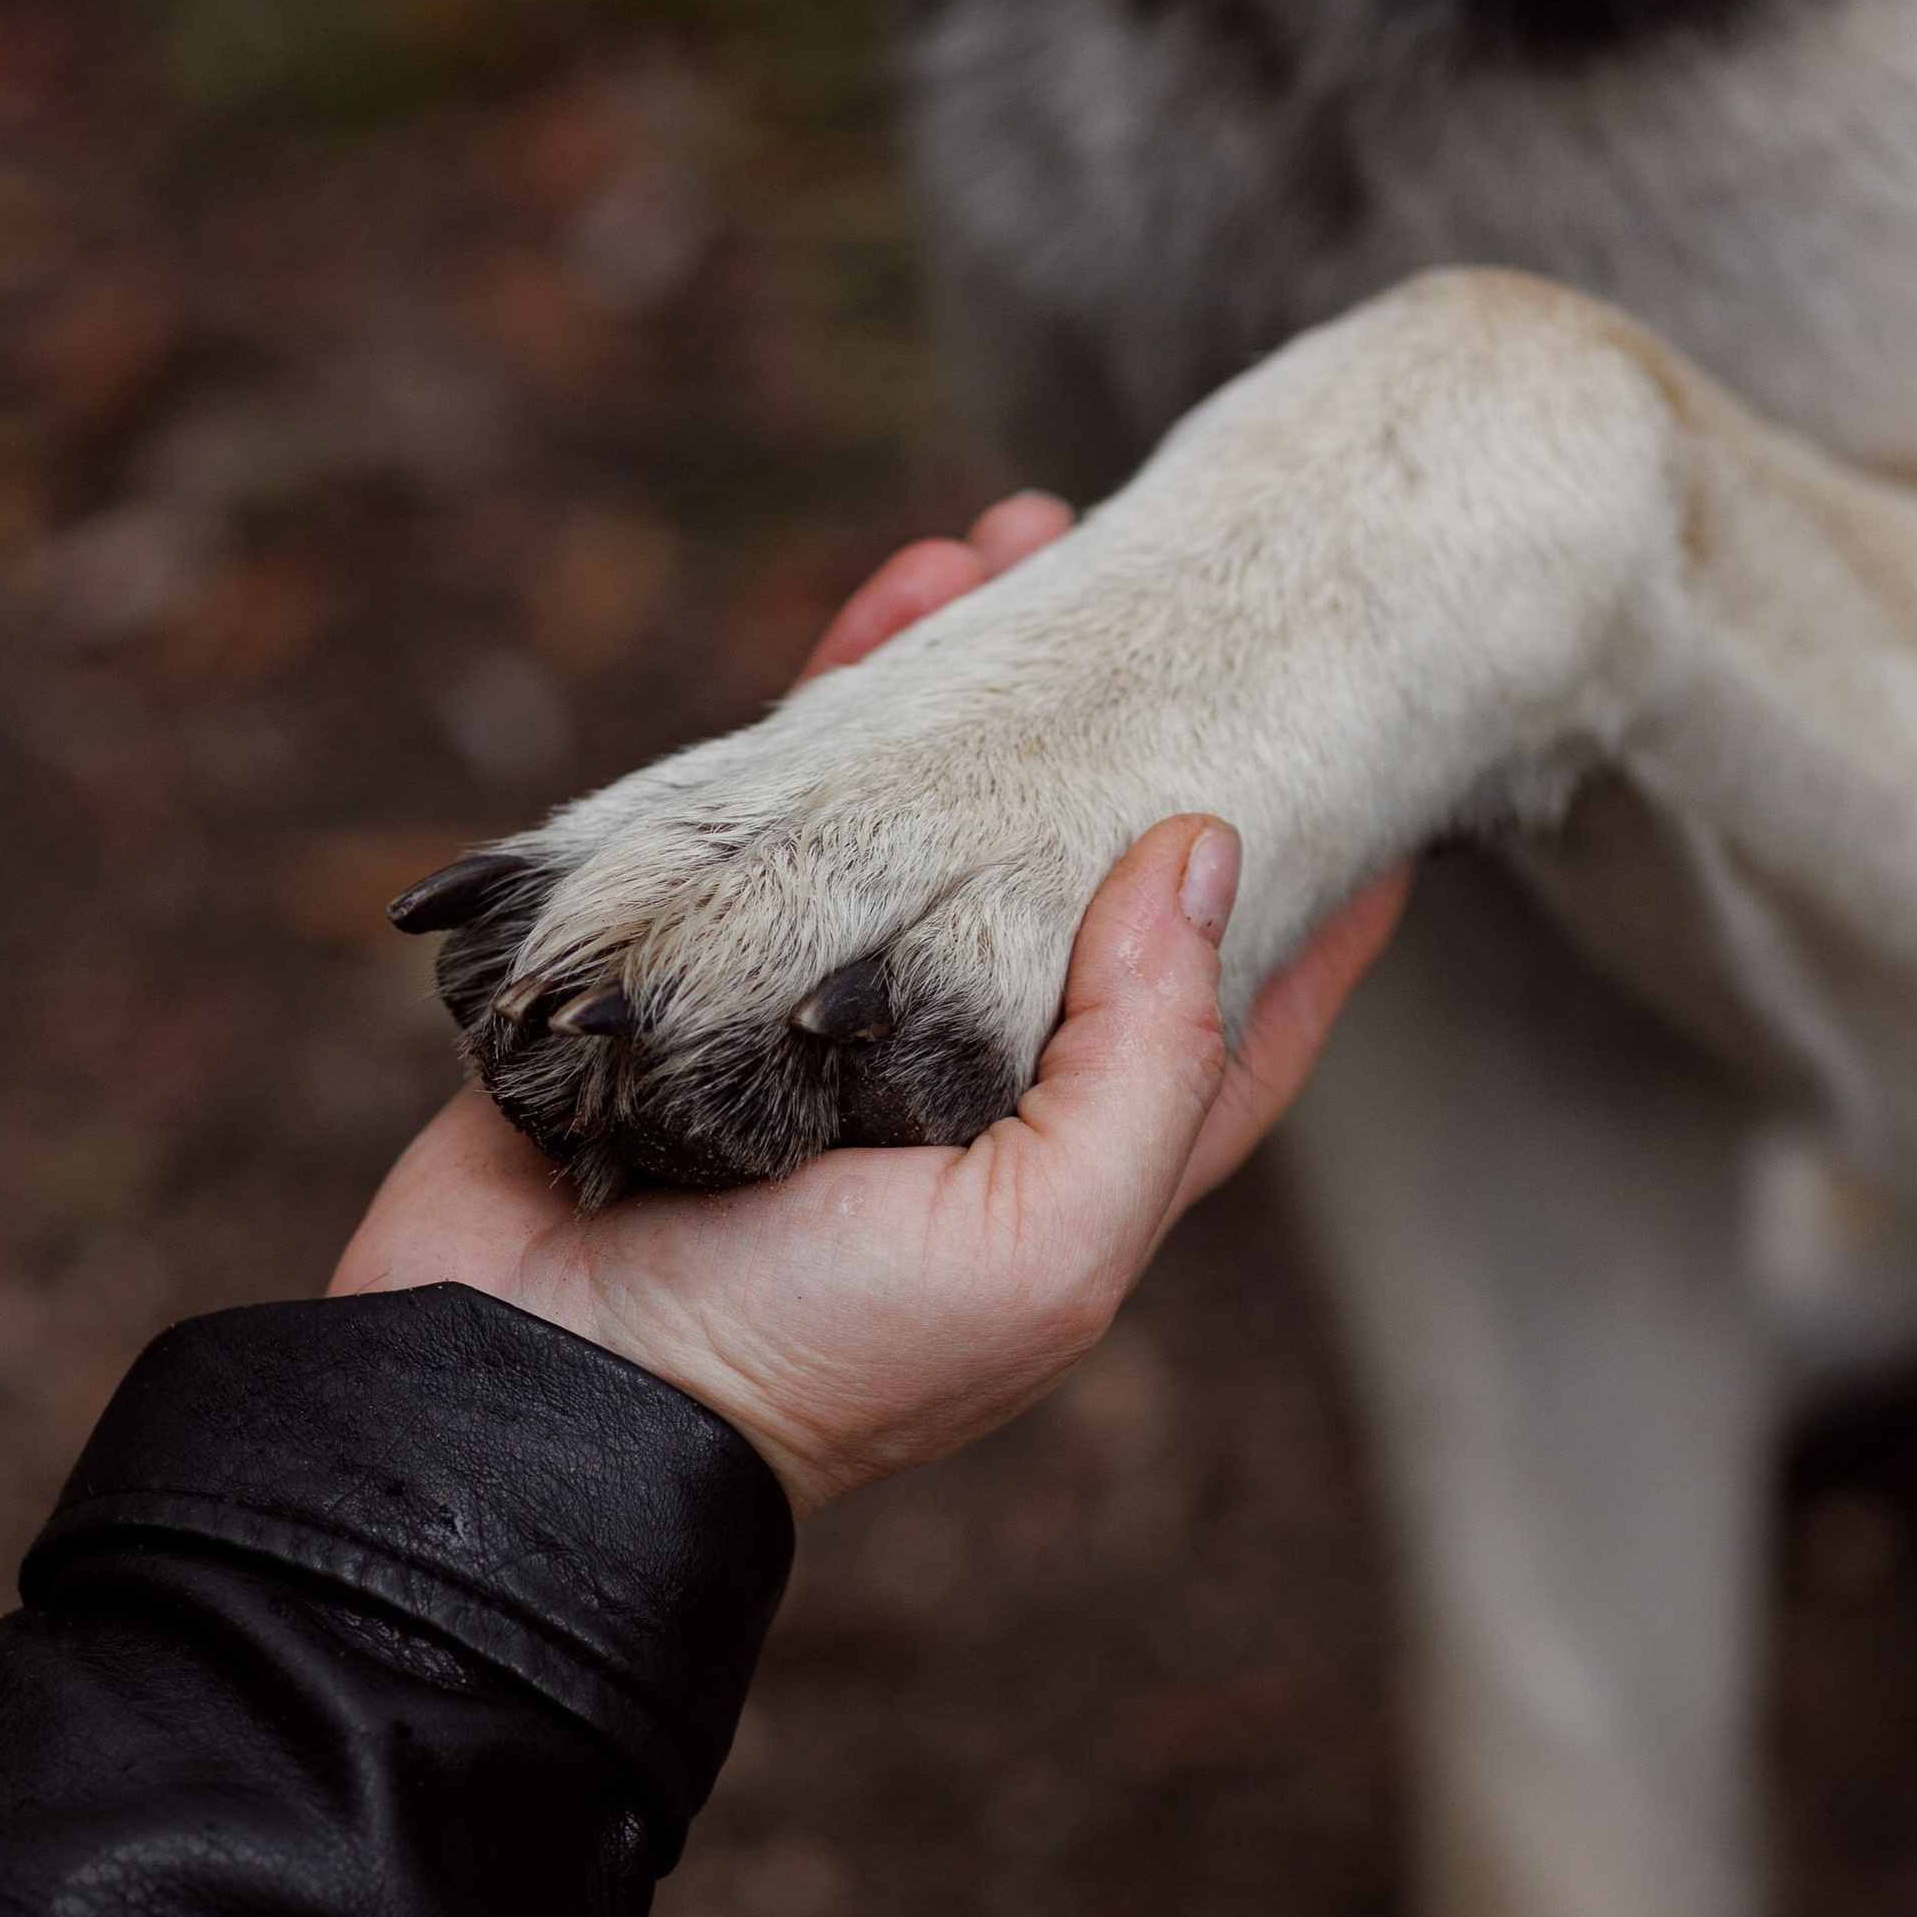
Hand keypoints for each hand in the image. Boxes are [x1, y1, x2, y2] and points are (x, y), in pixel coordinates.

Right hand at [332, 506, 1407, 1511]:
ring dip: (989, 670)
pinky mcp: (708, 948)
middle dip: (1131, 731)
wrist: (541, 1386)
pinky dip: (850, 683)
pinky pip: (796, 787)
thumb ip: (1147, 1060)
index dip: (1309, 890)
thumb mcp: (1044, 1244)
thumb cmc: (813, 1349)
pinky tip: (906, 586)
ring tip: (1027, 530)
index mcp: (1079, 1157)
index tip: (1375, 752)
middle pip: (1078, 872)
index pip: (1238, 1009)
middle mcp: (966, 1069)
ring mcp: (832, 1003)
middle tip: (1180, 584)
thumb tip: (1203, 848)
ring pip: (938, 804)